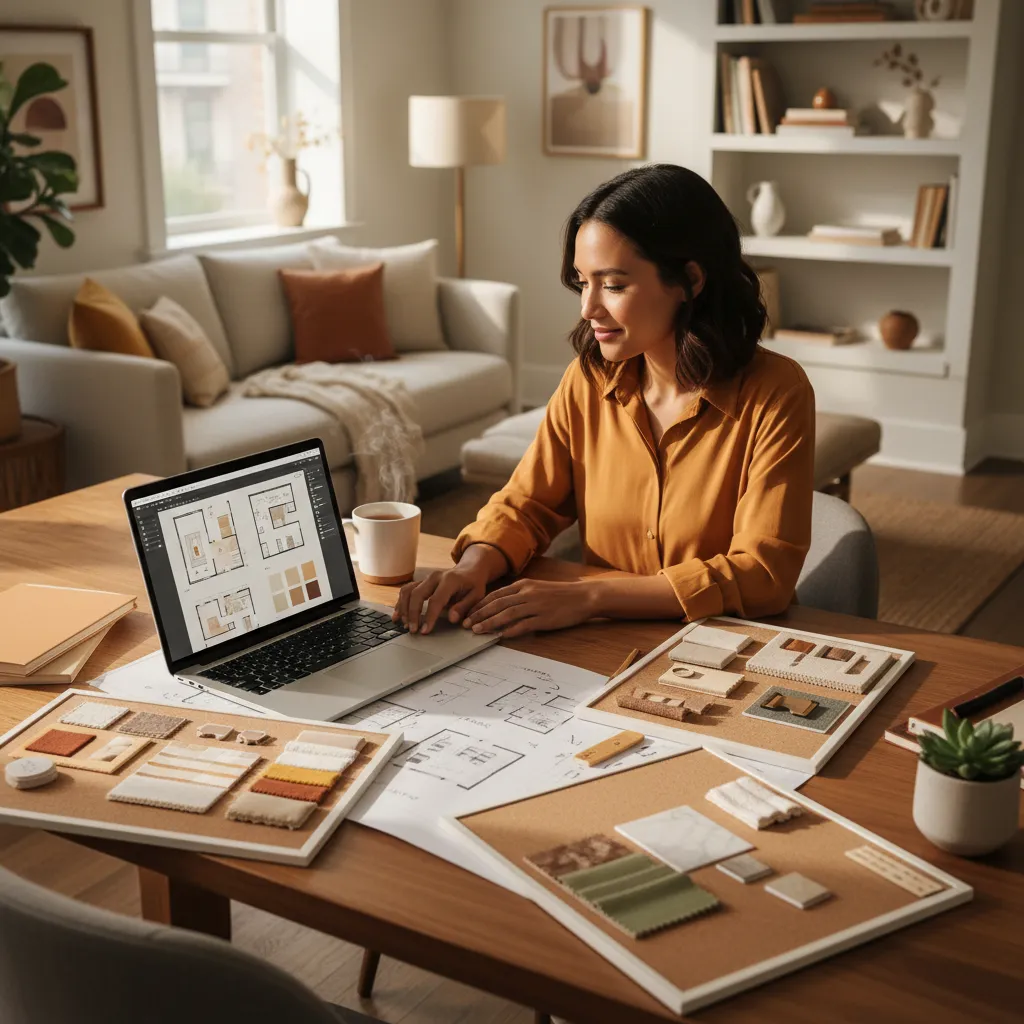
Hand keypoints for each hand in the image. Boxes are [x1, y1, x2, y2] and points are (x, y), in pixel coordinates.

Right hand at [392, 544, 507, 633]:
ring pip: (408, 591)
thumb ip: (464, 607)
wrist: (469, 570)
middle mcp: (435, 577)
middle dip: (412, 614)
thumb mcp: (477, 595)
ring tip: (405, 625)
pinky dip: (400, 603)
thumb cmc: (473, 584)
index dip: (429, 616)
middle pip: (417, 594)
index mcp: (450, 580)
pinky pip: (406, 590)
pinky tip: (397, 615)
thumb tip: (451, 618)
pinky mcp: (421, 582)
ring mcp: (426, 578)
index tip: (425, 630)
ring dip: (403, 608)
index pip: (436, 600)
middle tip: (413, 630)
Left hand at [462, 579, 597, 637]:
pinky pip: (523, 625)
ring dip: (489, 623)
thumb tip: (503, 605)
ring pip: (506, 614)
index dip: (480, 604)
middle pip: (497, 604)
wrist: (584, 597)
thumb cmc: (561, 594)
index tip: (468, 613)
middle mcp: (527, 593)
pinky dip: (510, 630)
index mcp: (524, 585)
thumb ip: (521, 595)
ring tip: (477, 631)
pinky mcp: (544, 618)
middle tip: (465, 624)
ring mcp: (535, 606)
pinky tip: (500, 636)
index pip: (496, 595)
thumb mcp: (538, 588)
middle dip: (479, 614)